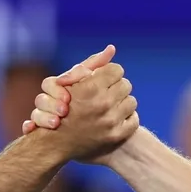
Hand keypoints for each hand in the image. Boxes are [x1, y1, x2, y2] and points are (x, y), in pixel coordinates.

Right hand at [24, 45, 138, 162]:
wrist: (56, 142)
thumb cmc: (61, 106)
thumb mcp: (71, 81)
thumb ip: (92, 64)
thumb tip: (112, 49)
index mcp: (91, 88)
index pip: (116, 70)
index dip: (108, 74)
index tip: (101, 80)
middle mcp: (102, 104)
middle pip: (125, 84)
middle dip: (115, 88)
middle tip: (105, 94)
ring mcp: (111, 122)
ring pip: (131, 101)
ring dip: (121, 103)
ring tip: (109, 107)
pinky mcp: (117, 136)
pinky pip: (134, 119)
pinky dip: (125, 118)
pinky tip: (113, 119)